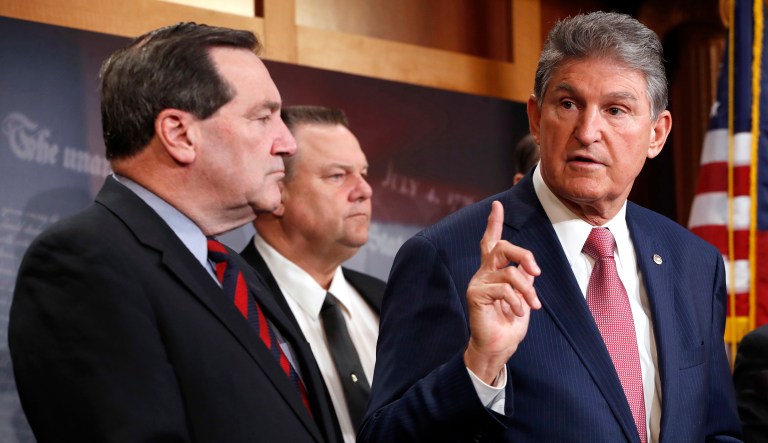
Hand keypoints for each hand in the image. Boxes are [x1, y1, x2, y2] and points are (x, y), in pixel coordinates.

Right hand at [464, 201, 540, 383]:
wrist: (497, 347)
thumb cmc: (509, 325)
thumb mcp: (523, 298)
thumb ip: (523, 280)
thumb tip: (528, 269)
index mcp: (494, 271)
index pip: (491, 242)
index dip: (494, 223)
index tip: (497, 205)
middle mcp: (484, 273)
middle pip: (501, 247)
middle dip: (523, 254)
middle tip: (536, 271)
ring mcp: (478, 282)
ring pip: (509, 271)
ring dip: (527, 290)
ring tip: (533, 306)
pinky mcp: (476, 294)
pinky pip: (504, 289)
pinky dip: (517, 301)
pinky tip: (517, 313)